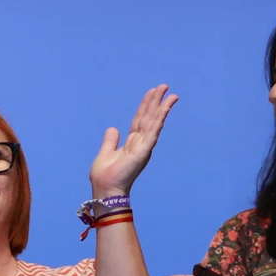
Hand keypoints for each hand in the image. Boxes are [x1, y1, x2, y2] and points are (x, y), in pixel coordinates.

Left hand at [90, 84, 177, 198]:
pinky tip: (165, 108)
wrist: (105, 189)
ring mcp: (143, 146)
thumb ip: (110, 140)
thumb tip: (113, 128)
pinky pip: (154, 131)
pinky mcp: (144, 150)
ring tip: (170, 93)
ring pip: (154, 122)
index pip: (140, 119)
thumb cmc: (105, 175)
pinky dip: (160, 119)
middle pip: (149, 117)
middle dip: (156, 101)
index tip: (151, 92)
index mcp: (131, 142)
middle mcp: (140, 142)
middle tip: (164, 86)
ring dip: (162, 107)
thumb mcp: (105, 152)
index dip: (145, 105)